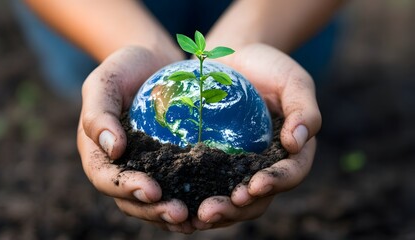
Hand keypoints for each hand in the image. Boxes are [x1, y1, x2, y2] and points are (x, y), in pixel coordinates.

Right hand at [76, 46, 195, 232]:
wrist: (151, 62)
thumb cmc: (124, 69)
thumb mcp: (105, 82)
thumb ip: (99, 114)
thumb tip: (113, 149)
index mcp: (98, 152)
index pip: (107, 178)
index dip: (127, 189)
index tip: (153, 191)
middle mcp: (120, 166)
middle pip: (131, 199)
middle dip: (154, 210)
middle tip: (180, 214)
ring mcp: (144, 167)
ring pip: (153, 201)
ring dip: (170, 214)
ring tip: (194, 220)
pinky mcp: (167, 164)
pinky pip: (175, 186)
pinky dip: (188, 199)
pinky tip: (206, 205)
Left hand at [192, 43, 320, 229]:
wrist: (234, 58)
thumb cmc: (269, 67)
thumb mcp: (294, 81)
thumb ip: (304, 110)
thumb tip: (297, 143)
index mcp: (292, 151)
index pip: (290, 173)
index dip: (276, 183)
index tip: (255, 186)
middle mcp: (266, 164)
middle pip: (259, 197)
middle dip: (238, 209)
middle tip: (212, 211)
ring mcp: (239, 166)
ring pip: (233, 199)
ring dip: (217, 210)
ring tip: (197, 216)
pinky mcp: (214, 161)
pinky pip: (208, 183)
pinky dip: (197, 196)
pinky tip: (180, 203)